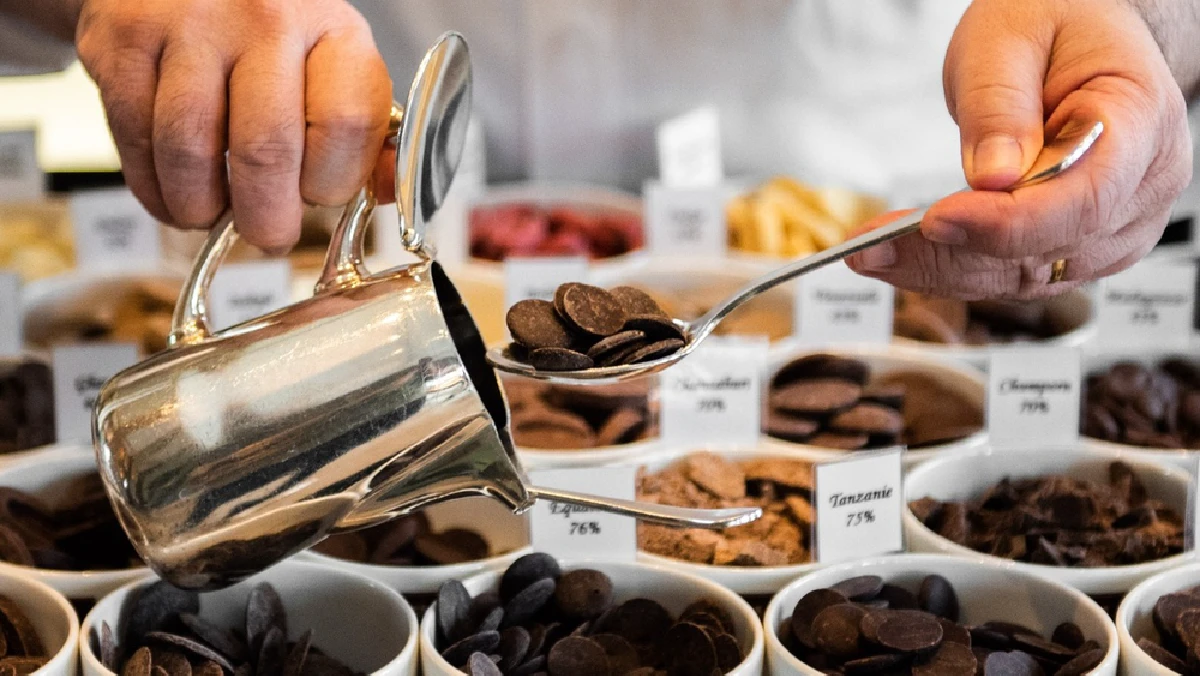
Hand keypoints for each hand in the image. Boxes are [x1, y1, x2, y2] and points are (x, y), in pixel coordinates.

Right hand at [75, 0, 393, 251]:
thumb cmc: (269, 36)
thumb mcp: (334, 68)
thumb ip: (366, 135)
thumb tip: (388, 195)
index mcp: (333, 31)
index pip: (345, 125)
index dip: (331, 183)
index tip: (318, 198)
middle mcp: (265, 19)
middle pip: (267, 150)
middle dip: (266, 217)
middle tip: (266, 234)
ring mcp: (190, 27)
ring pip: (192, 152)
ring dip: (201, 208)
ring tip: (211, 214)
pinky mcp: (126, 42)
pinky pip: (136, 139)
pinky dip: (153, 189)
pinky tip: (172, 194)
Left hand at [846, 0, 1192, 298]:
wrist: (1076, 35)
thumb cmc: (1054, 25)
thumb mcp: (1009, 38)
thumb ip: (1000, 106)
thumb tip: (990, 178)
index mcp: (1140, 121)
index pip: (1084, 197)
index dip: (1008, 222)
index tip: (937, 220)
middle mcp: (1140, 187)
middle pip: (1047, 247)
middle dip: (951, 253)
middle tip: (872, 249)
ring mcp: (1113, 226)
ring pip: (1023, 275)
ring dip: (940, 269)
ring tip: (871, 253)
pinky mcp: (1075, 248)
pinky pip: (1011, 274)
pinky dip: (951, 267)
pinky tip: (899, 256)